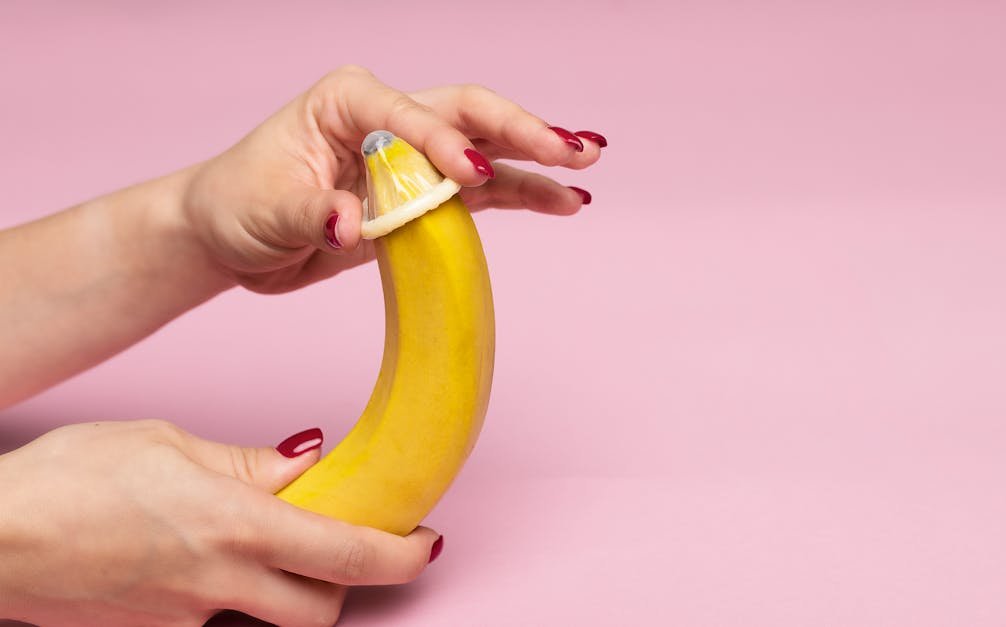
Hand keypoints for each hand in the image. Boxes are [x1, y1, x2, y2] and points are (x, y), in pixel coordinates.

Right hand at [0, 420, 440, 625]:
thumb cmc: (69, 476)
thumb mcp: (168, 443)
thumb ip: (248, 464)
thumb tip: (308, 460)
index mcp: (236, 526)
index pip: (347, 553)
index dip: (401, 556)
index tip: (427, 544)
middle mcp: (220, 584)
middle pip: (323, 610)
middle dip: (346, 585)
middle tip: (338, 546)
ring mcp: (187, 622)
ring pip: (270, 624)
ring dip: (287, 596)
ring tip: (258, 550)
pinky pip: (214, 625)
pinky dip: (227, 600)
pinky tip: (193, 563)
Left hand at [183, 65, 605, 292]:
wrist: (231, 237)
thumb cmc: (239, 204)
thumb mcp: (264, 210)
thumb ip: (310, 212)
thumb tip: (350, 222)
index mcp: (348, 102)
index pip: (409, 116)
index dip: (443, 144)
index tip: (472, 176)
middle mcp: (390, 120)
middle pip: (469, 113)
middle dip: (522, 130)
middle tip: (572, 148)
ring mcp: (413, 157)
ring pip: (488, 149)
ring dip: (537, 161)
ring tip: (584, 170)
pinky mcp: (424, 196)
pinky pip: (484, 194)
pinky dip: (523, 196)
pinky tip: (564, 201)